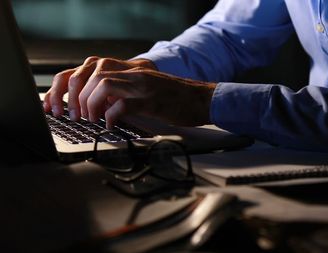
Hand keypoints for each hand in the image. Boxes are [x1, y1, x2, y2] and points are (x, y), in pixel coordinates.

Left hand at [43, 57, 215, 127]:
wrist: (201, 99)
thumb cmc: (172, 99)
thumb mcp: (141, 90)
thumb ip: (119, 92)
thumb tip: (92, 105)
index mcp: (127, 70)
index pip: (85, 68)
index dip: (64, 86)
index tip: (55, 106)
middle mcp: (132, 72)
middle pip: (90, 74)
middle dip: (74, 97)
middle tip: (75, 116)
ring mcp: (143, 84)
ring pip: (103, 84)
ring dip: (90, 104)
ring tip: (91, 120)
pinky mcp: (153, 100)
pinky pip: (124, 104)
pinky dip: (111, 116)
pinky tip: (110, 126)